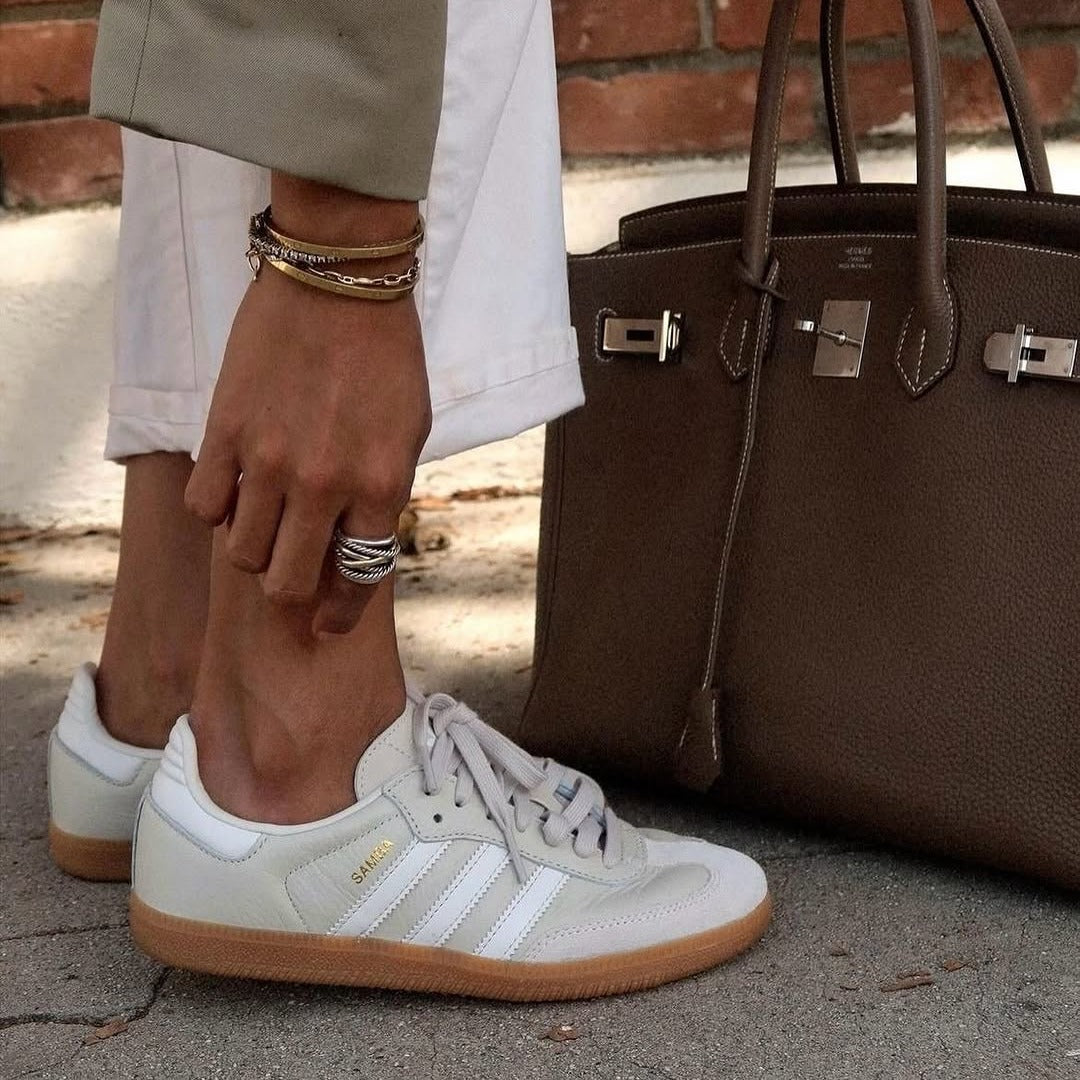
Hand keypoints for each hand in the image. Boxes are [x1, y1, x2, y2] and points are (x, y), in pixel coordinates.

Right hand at [185, 230, 429, 634]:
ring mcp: (269, 459)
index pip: (358, 577)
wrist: (339, 282)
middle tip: (289, 574)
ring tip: (264, 521)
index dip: (339, 613)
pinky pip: (203, 507)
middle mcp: (324, 483)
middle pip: (285, 583)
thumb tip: (350, 542)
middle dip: (288, 591)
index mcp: (381, 484)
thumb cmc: (385, 357)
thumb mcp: (409, 432)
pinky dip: (217, 511)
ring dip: (253, 549)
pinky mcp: (224, 431)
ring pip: (240, 552)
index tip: (327, 623)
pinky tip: (234, 490)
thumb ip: (381, 493)